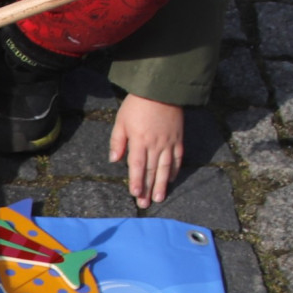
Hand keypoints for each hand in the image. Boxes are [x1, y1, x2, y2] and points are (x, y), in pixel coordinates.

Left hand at [109, 94, 183, 208]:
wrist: (161, 89)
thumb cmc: (137, 104)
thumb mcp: (121, 120)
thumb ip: (117, 141)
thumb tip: (114, 160)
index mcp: (139, 140)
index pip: (137, 165)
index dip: (136, 181)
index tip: (135, 193)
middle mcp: (155, 144)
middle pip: (151, 170)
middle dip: (148, 188)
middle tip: (145, 203)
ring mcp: (169, 142)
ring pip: (165, 168)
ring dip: (162, 184)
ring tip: (159, 198)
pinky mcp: (178, 138)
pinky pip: (178, 158)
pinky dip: (175, 170)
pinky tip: (171, 180)